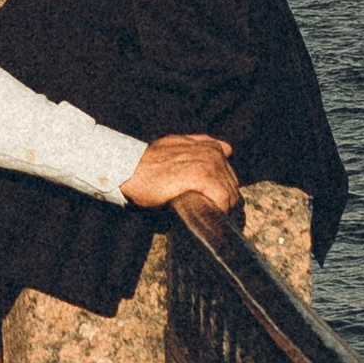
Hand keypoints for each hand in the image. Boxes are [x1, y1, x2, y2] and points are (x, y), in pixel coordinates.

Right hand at [122, 133, 240, 218]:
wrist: (130, 169)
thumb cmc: (149, 162)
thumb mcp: (176, 144)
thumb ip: (200, 145)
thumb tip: (225, 149)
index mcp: (210, 147)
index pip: (230, 175)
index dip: (224, 191)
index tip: (214, 204)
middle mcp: (213, 153)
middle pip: (233, 186)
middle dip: (225, 202)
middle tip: (210, 214)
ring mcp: (209, 163)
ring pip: (231, 194)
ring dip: (223, 209)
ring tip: (208, 217)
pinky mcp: (202, 176)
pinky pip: (223, 199)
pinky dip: (219, 210)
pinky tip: (207, 215)